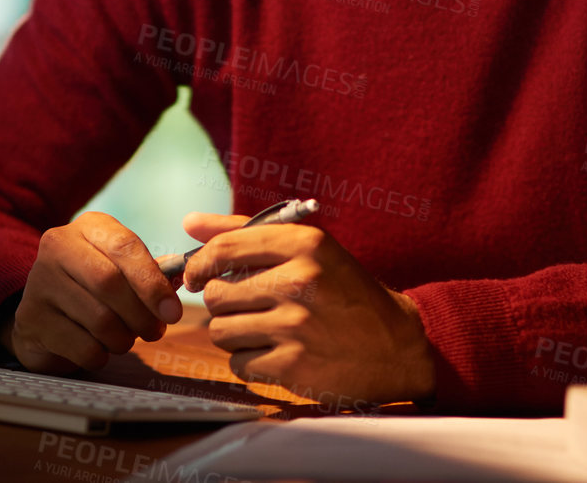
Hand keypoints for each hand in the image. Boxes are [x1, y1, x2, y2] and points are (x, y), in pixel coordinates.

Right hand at [1, 212, 183, 372]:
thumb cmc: (93, 286)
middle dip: (141, 315)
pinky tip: (99, 348)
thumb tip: (180, 280)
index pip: (125, 247)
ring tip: (125, 338)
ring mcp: (39, 282)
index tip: (172, 312)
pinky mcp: (31, 319)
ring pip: (99, 319)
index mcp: (88, 227)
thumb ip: (151, 271)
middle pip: (110, 284)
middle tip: (154, 331)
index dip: (152, 283)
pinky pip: (82, 347)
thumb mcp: (120, 267)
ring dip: (123, 338)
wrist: (44, 310)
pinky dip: (101, 354)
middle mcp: (58, 246)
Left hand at [180, 211, 435, 406]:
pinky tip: (276, 353)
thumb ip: (246, 232)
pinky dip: (249, 361)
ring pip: (221, 331)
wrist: (398, 346)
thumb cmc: (345, 292)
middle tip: (250, 307)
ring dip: (235, 334)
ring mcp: (295, 326)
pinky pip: (238, 363)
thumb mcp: (309, 249)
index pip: (224, 248)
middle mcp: (299, 281)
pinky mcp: (293, 366)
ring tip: (265, 330)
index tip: (197, 276)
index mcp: (304, 244)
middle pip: (216, 295)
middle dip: (224, 304)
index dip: (199, 264)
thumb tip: (188, 222)